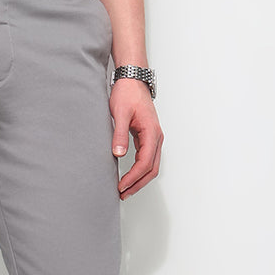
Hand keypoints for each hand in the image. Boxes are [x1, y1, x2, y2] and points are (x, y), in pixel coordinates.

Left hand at [109, 79, 162, 198]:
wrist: (133, 80)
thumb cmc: (127, 93)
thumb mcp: (119, 113)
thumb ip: (119, 134)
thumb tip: (118, 154)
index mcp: (152, 132)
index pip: (145, 163)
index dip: (133, 178)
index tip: (121, 186)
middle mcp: (156, 137)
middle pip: (151, 169)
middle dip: (138, 184)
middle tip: (123, 194)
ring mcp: (154, 137)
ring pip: (151, 165)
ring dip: (140, 179)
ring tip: (125, 189)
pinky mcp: (149, 136)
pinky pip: (148, 158)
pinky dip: (140, 170)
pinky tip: (129, 175)